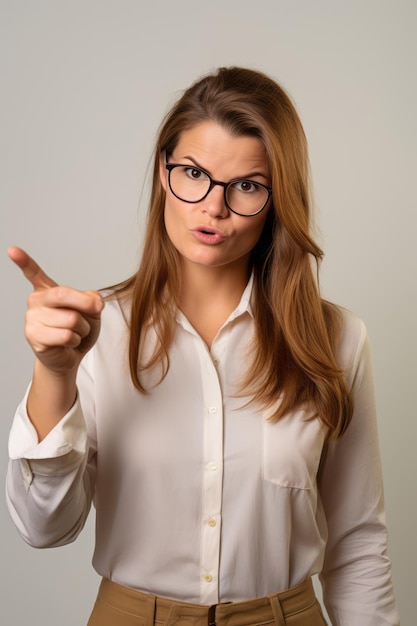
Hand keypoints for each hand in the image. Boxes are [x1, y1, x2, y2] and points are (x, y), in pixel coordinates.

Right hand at [8, 247, 103, 376]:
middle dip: (86, 304)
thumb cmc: (79, 329)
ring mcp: (32, 318)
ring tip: (75, 332)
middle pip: (63, 294)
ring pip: (71, 319)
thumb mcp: (92, 310)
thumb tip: (94, 302)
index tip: (12, 250)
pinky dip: (76, 340)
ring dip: (83, 328)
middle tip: (95, 311)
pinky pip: (66, 335)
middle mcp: (36, 301)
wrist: (72, 355)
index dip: (24, 262)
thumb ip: (93, 300)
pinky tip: (68, 342)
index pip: (34, 273)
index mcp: (47, 290)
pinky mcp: (34, 336)